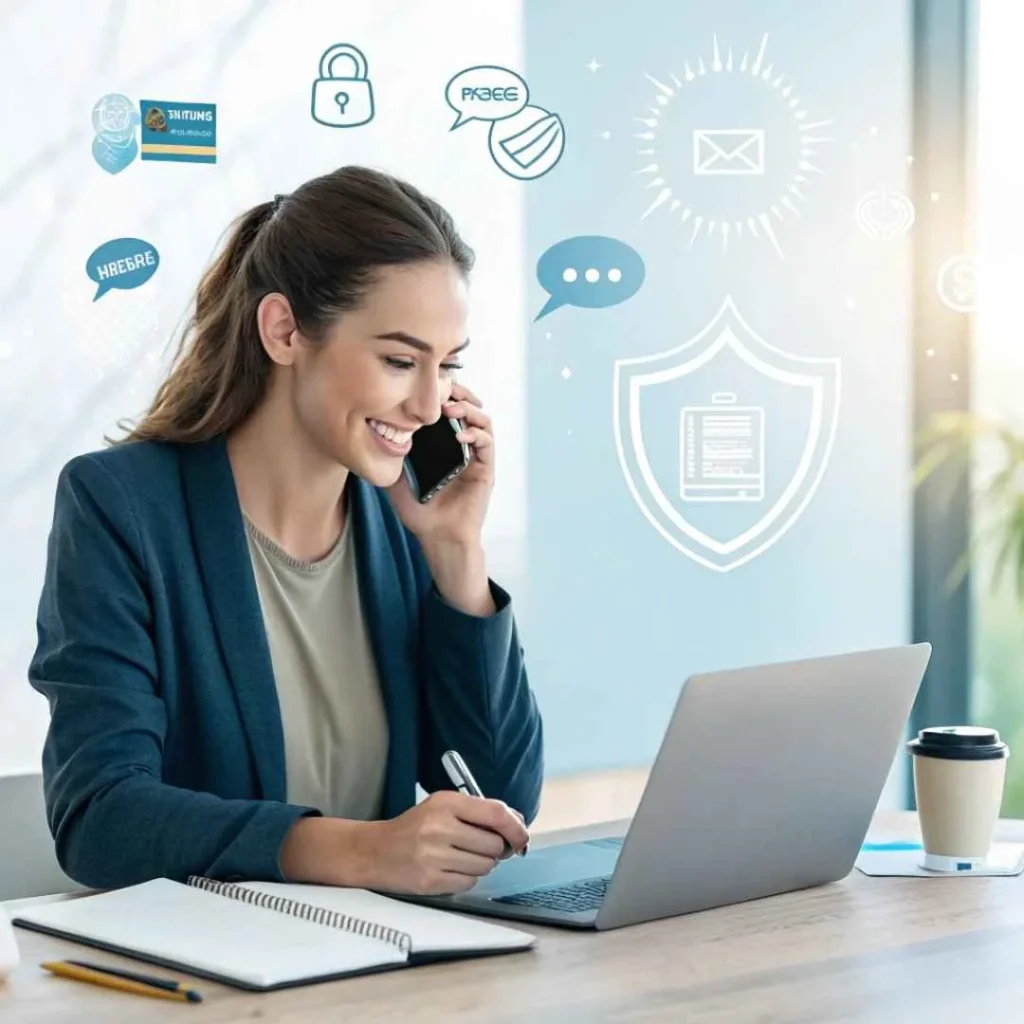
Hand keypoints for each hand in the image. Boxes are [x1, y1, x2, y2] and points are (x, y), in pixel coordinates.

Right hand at [358, 791, 528, 895]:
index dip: (516, 827)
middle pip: (494, 845)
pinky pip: (470, 882)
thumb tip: (518, 823)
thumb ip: (479, 812)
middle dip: (495, 849)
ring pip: (485, 866)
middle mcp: (440, 827)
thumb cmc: (414, 828)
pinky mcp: (430, 881)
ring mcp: (434, 855)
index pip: (496, 813)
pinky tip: (450, 869)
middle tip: (480, 847)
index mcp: (446, 803)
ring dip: (481, 864)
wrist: (374, 851)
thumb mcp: (442, 807)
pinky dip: (467, 877)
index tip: (523, 837)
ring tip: (460, 856)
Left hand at [386, 382, 494, 547]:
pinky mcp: (486, 469)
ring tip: (450, 407)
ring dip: (469, 409)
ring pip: (482, 421)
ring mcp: (476, 458)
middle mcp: (463, 448)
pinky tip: (459, 435)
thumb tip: (372, 438)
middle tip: (443, 388)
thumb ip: (390, 460)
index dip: (442, 394)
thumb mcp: (397, 481)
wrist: (438, 538)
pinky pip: (487, 444)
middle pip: (468, 408)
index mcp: (444, 446)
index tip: (427, 386)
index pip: (448, 410)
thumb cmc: (421, 514)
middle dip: (458, 393)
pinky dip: (476, 434)